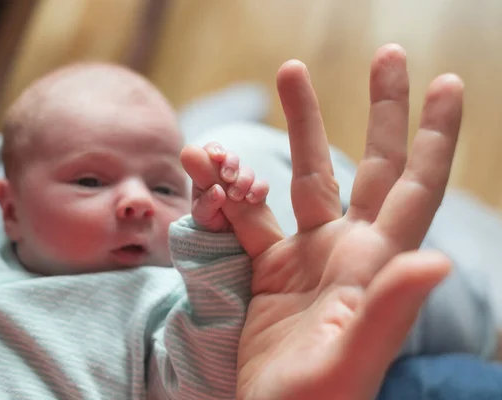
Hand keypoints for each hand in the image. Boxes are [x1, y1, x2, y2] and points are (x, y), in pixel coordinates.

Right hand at [184, 44, 462, 398]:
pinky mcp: (270, 268)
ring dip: (298, 127)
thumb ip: (389, 310)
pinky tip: (212, 165)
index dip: (434, 135)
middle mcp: (347, 251)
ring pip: (304, 176)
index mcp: (374, 265)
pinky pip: (250, 212)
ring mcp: (307, 257)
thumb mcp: (351, 363)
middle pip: (370, 165)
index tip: (446, 82)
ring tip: (286, 75)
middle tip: (385, 54)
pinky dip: (232, 186)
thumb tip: (439, 259)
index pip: (416, 188)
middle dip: (379, 108)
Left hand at [184, 143, 268, 232]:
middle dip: (231, 164)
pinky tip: (252, 199)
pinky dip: (259, 189)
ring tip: (236, 197)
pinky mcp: (256, 192)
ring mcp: (242, 181)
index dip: (215, 149)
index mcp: (207, 172)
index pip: (211, 151)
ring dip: (243, 180)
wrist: (223, 236)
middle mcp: (225, 173)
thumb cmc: (208, 219)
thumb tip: (218, 190)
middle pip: (231, 157)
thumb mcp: (201, 214)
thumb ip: (206, 201)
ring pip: (247, 170)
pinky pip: (262, 184)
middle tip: (227, 178)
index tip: (218, 157)